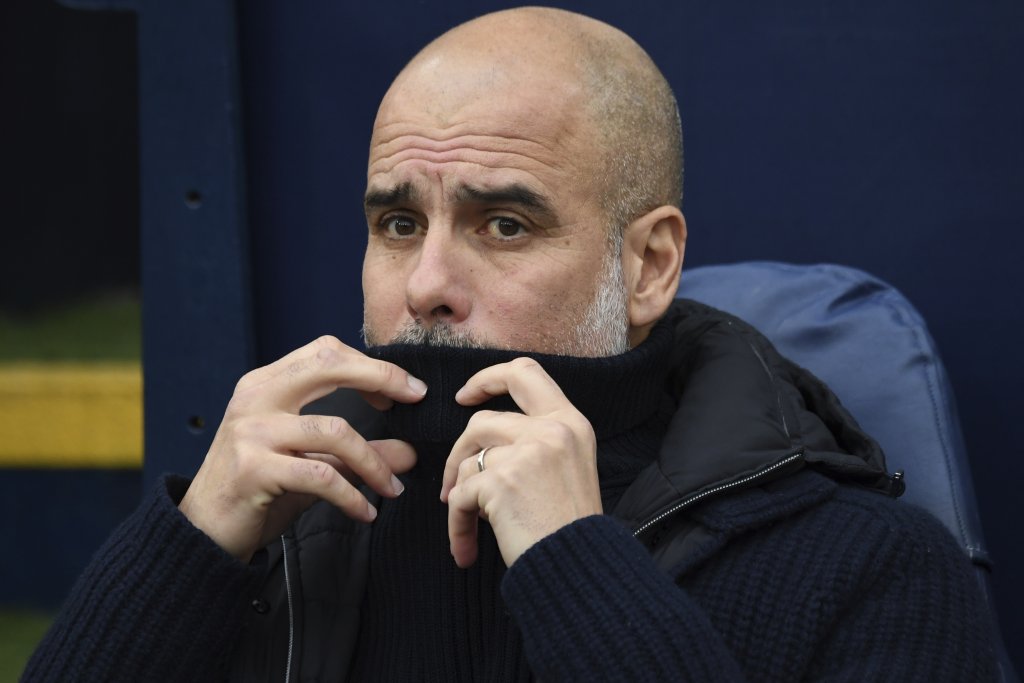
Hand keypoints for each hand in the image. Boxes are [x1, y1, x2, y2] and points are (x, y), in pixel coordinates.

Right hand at [178, 336, 426, 561]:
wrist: (202, 534)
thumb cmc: (257, 492)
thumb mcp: (312, 466)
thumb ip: (357, 455)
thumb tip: (410, 452)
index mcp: (265, 385)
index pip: (325, 352)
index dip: (370, 365)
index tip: (404, 390)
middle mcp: (256, 398)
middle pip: (329, 364)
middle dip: (381, 377)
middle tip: (415, 400)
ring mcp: (251, 431)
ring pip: (335, 431)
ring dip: (374, 463)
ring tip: (391, 488)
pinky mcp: (253, 469)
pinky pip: (321, 476)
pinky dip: (352, 496)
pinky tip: (365, 512)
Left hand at [440, 357, 601, 567]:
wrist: (580, 568)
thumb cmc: (571, 527)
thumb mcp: (571, 466)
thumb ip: (539, 441)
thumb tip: (486, 439)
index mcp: (570, 423)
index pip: (525, 372)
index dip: (488, 378)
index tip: (466, 396)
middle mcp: (550, 431)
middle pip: (483, 419)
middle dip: (460, 448)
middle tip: (451, 478)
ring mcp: (525, 453)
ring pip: (468, 459)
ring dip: (458, 490)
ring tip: (466, 519)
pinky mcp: (499, 482)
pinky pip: (460, 496)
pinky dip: (457, 523)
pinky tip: (465, 548)